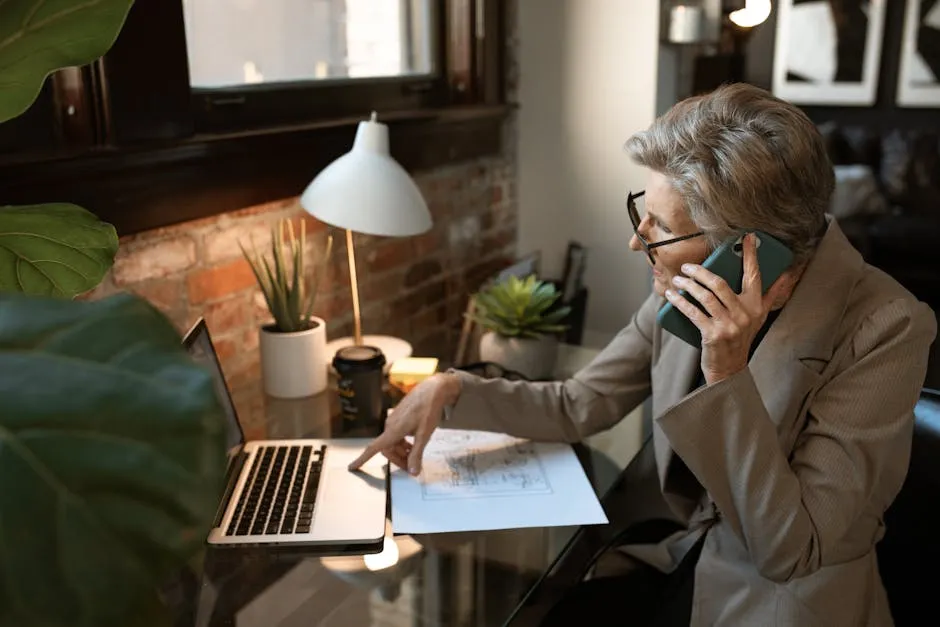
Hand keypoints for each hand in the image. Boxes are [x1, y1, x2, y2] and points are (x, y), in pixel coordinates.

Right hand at [347, 372, 460, 474]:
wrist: (432, 390)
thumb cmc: (428, 411)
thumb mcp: (424, 435)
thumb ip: (417, 454)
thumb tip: (413, 473)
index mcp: (393, 430)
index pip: (373, 448)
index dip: (362, 459)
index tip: (351, 467)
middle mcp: (390, 425)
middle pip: (387, 449)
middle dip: (397, 460)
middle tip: (411, 467)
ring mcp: (394, 420)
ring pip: (392, 442)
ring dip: (401, 452)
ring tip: (414, 456)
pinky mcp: (399, 416)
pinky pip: (396, 434)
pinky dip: (403, 443)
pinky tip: (413, 444)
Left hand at [665, 233, 791, 384]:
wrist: (729, 369)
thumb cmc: (741, 339)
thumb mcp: (759, 318)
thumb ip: (771, 296)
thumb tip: (787, 275)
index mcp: (756, 306)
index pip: (754, 275)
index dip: (751, 255)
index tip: (747, 236)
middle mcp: (745, 314)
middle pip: (720, 283)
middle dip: (700, 272)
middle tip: (687, 267)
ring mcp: (729, 325)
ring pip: (704, 296)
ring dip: (687, 285)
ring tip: (678, 279)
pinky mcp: (713, 334)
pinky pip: (693, 312)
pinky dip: (680, 302)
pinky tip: (672, 295)